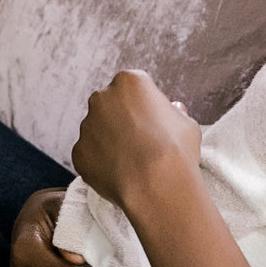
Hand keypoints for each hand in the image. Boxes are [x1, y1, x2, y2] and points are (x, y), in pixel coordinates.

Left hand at [71, 70, 201, 213]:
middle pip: (111, 105)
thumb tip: (173, 109)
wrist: (158, 184)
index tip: (156, 123)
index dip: (147, 106)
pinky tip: (123, 174)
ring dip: (112, 142)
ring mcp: (86, 126)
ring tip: (135, 162)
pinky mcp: (78, 152)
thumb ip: (174, 112)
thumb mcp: (186, 123)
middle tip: (143, 142)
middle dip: (123, 120)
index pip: (134, 88)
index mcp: (129, 82)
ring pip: (99, 131)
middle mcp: (102, 98)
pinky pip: (91, 155)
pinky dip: (103, 163)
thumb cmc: (177, 150)